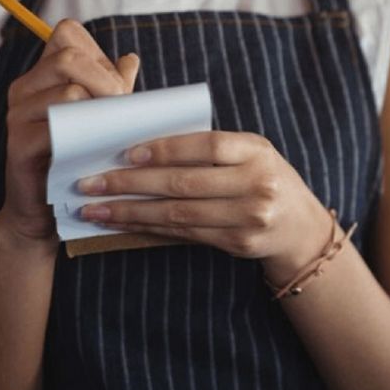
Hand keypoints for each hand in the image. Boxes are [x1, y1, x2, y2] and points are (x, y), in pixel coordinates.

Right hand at [0, 19, 139, 243]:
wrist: (49, 207)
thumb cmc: (80, 158)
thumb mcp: (101, 118)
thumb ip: (114, 88)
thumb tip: (130, 58)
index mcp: (43, 76)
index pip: (68, 33)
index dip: (100, 53)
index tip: (117, 85)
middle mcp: (24, 88)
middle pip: (70, 56)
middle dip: (107, 81)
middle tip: (123, 110)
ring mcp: (18, 114)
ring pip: (70, 91)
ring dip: (103, 112)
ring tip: (113, 134)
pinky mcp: (19, 144)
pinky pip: (58, 127)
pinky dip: (87, 135)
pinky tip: (98, 149)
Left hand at [78, 131, 329, 265]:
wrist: (300, 226)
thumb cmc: (264, 178)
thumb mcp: (250, 154)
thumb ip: (210, 149)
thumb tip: (141, 148)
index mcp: (258, 151)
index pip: (206, 146)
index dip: (165, 149)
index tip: (125, 153)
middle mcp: (258, 184)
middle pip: (185, 183)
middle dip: (130, 183)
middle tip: (90, 183)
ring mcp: (250, 217)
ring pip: (179, 214)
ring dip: (130, 212)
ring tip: (94, 208)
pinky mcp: (240, 243)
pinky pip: (186, 234)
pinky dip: (149, 228)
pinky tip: (123, 223)